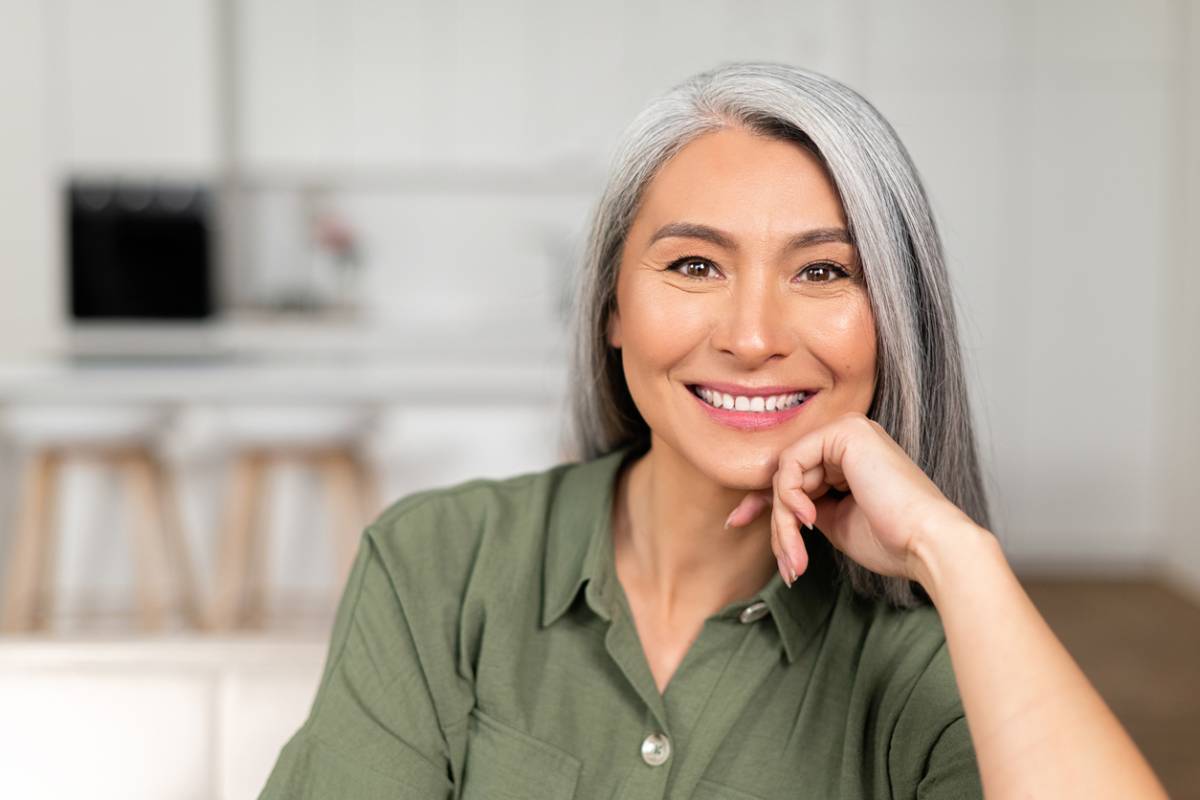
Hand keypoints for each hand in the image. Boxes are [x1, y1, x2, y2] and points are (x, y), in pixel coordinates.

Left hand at [724, 412, 973, 584]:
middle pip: (786, 476)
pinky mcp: (845, 432)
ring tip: (796, 556)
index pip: (792, 474)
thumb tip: (770, 508)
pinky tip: (810, 519)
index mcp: (849, 457)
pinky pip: (792, 464)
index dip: (762, 501)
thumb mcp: (835, 523)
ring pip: (786, 475)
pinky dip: (790, 497)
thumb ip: (805, 507)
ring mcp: (847, 430)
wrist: (927, 543)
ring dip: (784, 522)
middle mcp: (847, 438)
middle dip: (776, 522)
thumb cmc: (891, 540)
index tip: (736, 522)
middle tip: (786, 561)